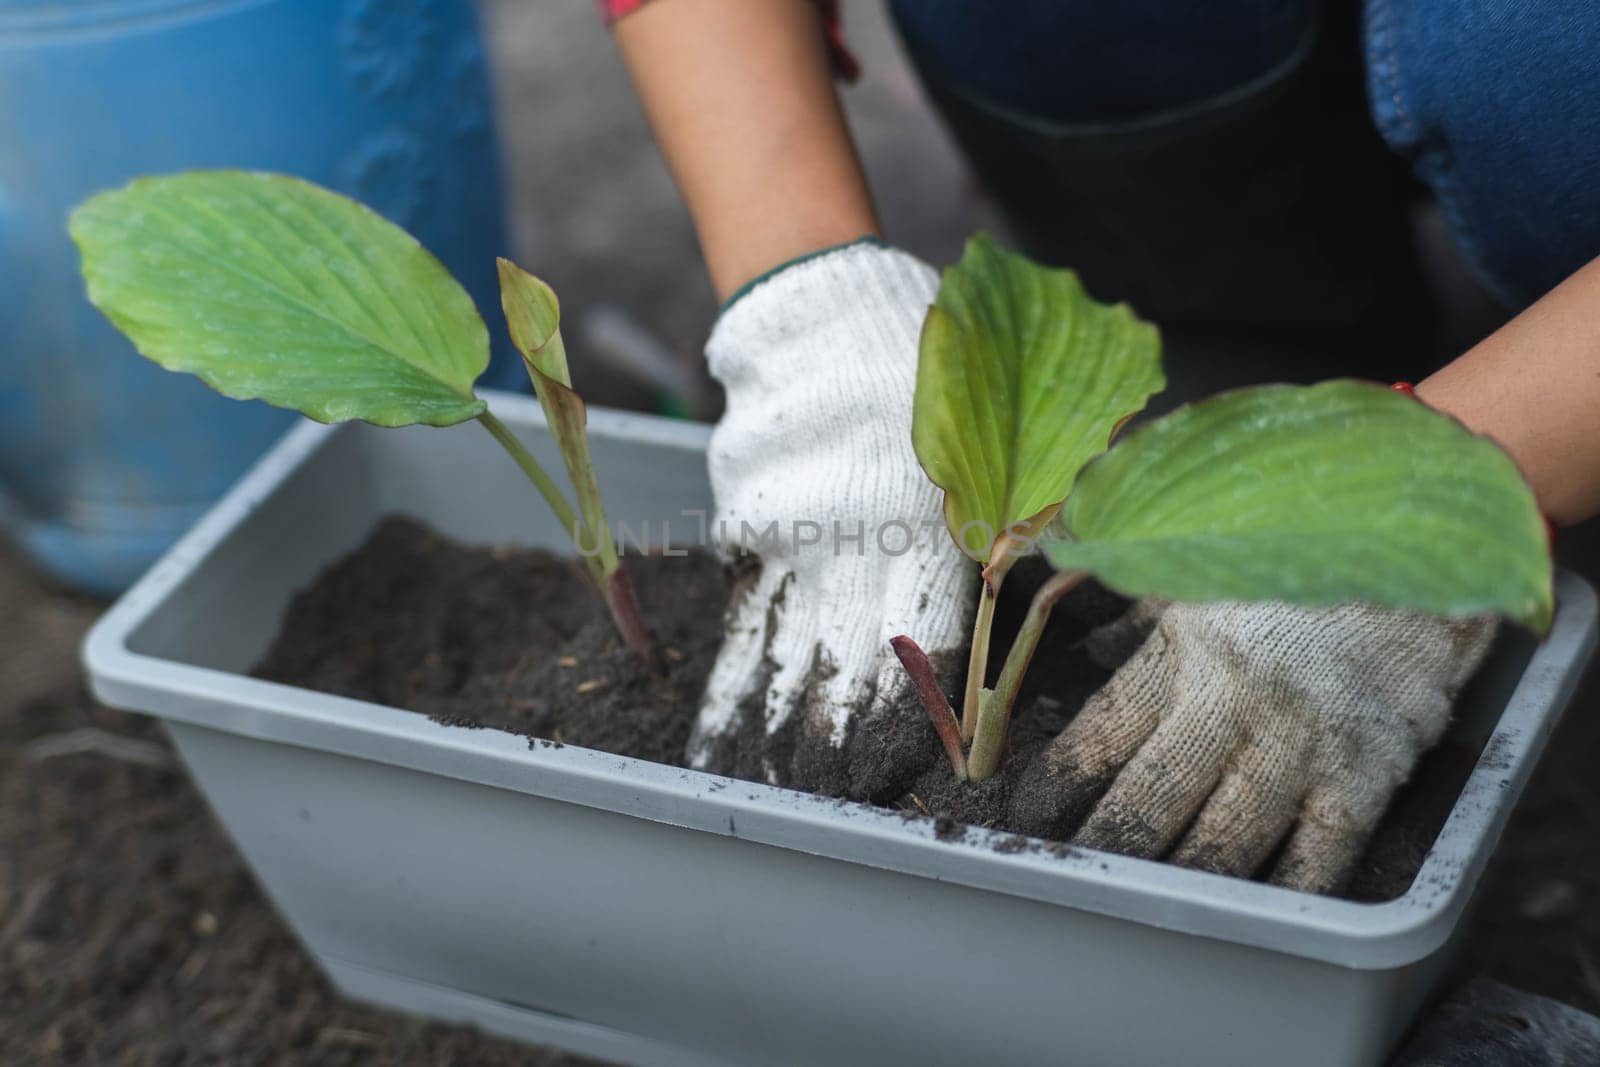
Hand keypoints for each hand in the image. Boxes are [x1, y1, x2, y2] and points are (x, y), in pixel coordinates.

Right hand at [687, 242, 975, 799]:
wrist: (813, 306)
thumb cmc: (919, 366)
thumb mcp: (982, 437)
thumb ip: (1009, 516)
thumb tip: (1042, 591)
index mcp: (920, 525)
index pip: (924, 650)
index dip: (916, 721)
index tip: (918, 777)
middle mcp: (849, 545)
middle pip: (844, 665)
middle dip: (836, 742)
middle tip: (830, 801)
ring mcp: (786, 540)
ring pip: (780, 647)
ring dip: (769, 721)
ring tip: (752, 778)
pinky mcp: (743, 526)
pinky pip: (742, 611)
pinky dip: (732, 671)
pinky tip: (720, 721)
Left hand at [1008, 599, 1495, 892]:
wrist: (1422, 551)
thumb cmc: (1295, 562)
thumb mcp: (1204, 572)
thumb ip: (1140, 617)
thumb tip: (1083, 647)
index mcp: (1185, 651)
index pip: (1101, 734)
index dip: (1055, 784)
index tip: (1021, 817)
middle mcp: (1235, 704)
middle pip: (1151, 798)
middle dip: (1103, 846)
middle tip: (1065, 878)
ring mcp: (1301, 748)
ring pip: (1224, 841)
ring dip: (1177, 881)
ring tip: (1139, 908)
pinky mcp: (1365, 781)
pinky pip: (1319, 859)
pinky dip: (1283, 896)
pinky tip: (1248, 918)